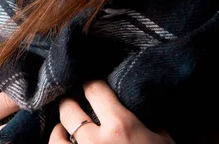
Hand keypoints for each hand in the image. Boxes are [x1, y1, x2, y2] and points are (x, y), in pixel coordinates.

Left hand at [49, 80, 174, 143]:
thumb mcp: (163, 142)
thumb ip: (147, 123)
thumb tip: (137, 107)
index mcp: (120, 126)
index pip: (94, 89)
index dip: (89, 82)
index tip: (88, 82)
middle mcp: (94, 140)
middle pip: (68, 109)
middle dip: (69, 102)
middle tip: (72, 99)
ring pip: (55, 136)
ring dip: (59, 130)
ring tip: (64, 128)